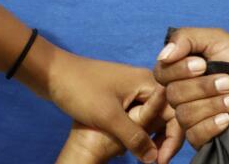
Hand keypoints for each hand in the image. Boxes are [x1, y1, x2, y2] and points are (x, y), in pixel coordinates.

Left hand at [55, 87, 170, 162]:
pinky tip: (133, 147)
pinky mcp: (120, 96)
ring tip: (146, 159)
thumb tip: (155, 159)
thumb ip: (135, 137)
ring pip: (152, 117)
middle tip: (155, 163)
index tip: (162, 161)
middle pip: (166, 114)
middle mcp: (143, 83)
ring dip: (152, 138)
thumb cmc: (81, 90)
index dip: (173, 138)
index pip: (174, 111)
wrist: (53, 74)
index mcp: (147, 81)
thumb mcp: (109, 117)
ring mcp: (131, 89)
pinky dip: (140, 132)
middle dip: (164, 140)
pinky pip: (139, 116)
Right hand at [154, 28, 228, 152]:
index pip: (162, 73)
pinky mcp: (201, 136)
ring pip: (184, 115)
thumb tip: (164, 55)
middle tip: (228, 81)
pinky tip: (227, 119)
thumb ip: (185, 38)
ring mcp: (190, 116)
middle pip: (174, 95)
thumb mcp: (214, 38)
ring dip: (211, 105)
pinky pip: (195, 135)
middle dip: (202, 87)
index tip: (203, 64)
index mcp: (178, 70)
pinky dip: (210, 125)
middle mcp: (181, 94)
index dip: (180, 70)